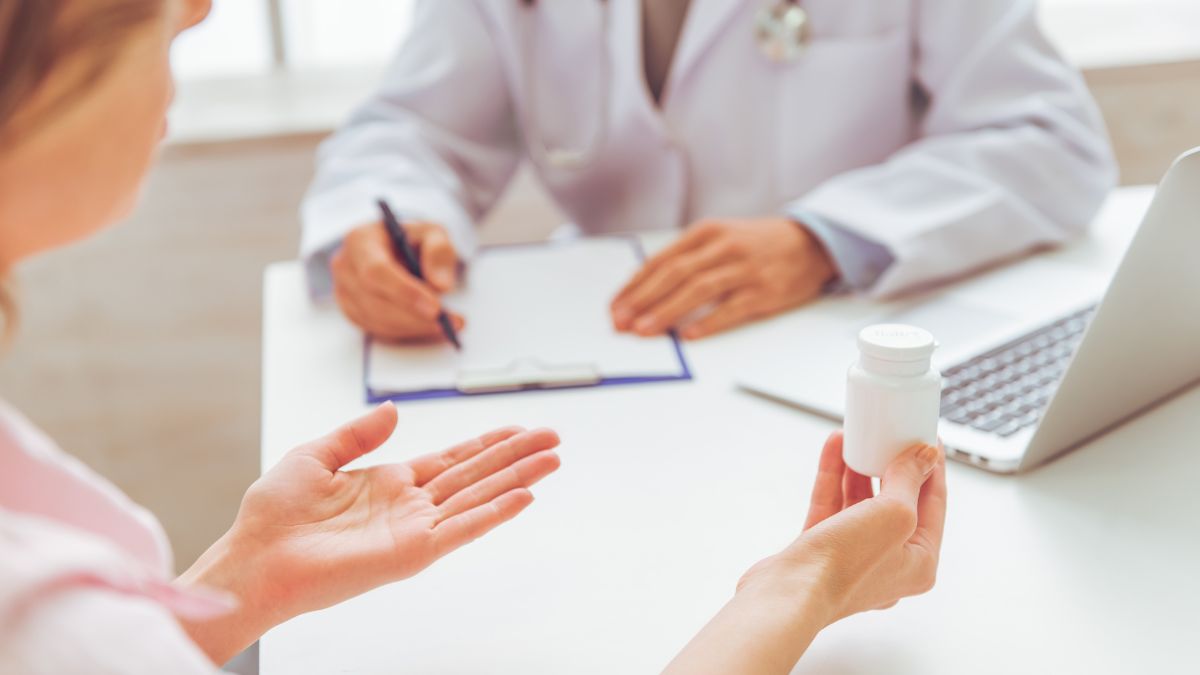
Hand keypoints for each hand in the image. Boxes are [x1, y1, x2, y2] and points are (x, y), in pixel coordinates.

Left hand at [179, 404, 560, 664]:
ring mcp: (414, 530)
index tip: (519, 428)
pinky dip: (494, 514)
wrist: (255, 557)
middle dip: (516, 455)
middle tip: (554, 438)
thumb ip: (358, 434)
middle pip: (476, 474)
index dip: (487, 443)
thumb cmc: (273, 515)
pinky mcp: (411, 553)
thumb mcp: (314, 456)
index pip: (452, 459)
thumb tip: (394, 409)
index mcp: (389, 483)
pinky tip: (523, 497)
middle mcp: (410, 506)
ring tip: (553, 461)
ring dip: (517, 479)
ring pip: (478, 498)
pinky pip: (462, 530)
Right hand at [331, 220, 465, 341]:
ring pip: (379, 321)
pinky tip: (432, 326)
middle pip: (376, 302)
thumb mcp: (432, 233)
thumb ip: (439, 251)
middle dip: (416, 317)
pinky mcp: (353, 312)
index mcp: (360, 241)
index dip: (405, 292)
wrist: (394, 248)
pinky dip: (409, 332)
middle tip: (452, 322)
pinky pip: (380, 330)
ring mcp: (345, 293)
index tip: (435, 308)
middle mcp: (346, 267)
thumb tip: (440, 285)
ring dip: (417, 327)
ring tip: (450, 324)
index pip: (376, 271)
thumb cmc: (410, 239)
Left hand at [610, 217, 835, 339]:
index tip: (615, 306)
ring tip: (645, 330)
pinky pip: (732, 308)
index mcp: (707, 232)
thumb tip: (645, 289)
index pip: (661, 260)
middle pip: (675, 274)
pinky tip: (690, 335)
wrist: (810, 243)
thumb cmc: (757, 244)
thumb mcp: (719, 238)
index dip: (635, 285)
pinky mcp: (764, 291)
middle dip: (643, 299)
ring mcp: (745, 269)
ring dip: (668, 311)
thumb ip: (686, 258)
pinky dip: (709, 322)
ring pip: (699, 290)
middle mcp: (724, 247)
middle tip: (621, 321)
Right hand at [740, 432, 945, 623]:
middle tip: (892, 436)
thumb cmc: (844, 567)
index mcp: (919, 562)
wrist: (789, 593)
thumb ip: (910, 480)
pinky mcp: (822, 549)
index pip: (934, 506)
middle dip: (891, 466)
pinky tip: (834, 450)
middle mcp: (889, 563)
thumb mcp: (893, 514)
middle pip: (897, 503)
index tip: (926, 439)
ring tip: (857, 438)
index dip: (931, 468)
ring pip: (861, 503)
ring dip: (859, 468)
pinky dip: (833, 478)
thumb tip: (925, 456)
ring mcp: (853, 557)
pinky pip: (833, 505)